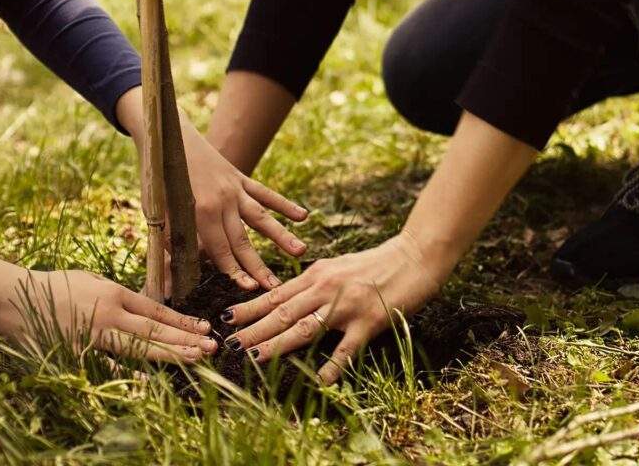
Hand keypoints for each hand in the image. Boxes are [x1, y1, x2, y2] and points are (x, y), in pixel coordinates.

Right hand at [0, 249, 217, 362]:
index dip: (181, 320)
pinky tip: (151, 382)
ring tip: (196, 358)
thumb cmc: (52, 286)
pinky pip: (109, 364)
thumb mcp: (89, 281)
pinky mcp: (78, 351)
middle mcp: (109, 312)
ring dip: (170, 353)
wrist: (14, 296)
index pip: (155, 309)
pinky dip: (130, 374)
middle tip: (212, 346)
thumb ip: (114, 294)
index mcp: (112, 292)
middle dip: (186, 338)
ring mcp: (94, 333)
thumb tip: (139, 305)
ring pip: (140, 346)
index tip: (203, 327)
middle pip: (155, 328)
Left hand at [116, 86, 308, 291]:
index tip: (250, 290)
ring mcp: (234, 189)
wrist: (165, 134)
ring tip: (300, 252)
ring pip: (261, 218)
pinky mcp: (239, 178)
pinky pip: (264, 194)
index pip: (220, 250)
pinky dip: (283, 204)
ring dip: (281, 237)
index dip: (235, 272)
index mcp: (200, 211)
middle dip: (259, 266)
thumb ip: (167, 243)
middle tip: (276, 287)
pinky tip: (303, 216)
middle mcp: (222, 201)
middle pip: (243, 240)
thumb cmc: (156, 177)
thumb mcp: (155, 211)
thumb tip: (169, 280)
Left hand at [221, 232, 458, 383]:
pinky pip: (347, 347)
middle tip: (229, 344)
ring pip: (305, 328)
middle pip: (282, 312)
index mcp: (315, 274)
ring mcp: (346, 305)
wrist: (413, 256)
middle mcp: (325, 288)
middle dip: (253, 329)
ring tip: (255, 358)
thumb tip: (288, 297)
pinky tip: (321, 381)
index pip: (275, 294)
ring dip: (277, 344)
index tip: (225, 320)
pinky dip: (333, 365)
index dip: (249, 308)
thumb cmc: (375, 264)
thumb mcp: (337, 266)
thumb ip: (313, 282)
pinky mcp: (368, 321)